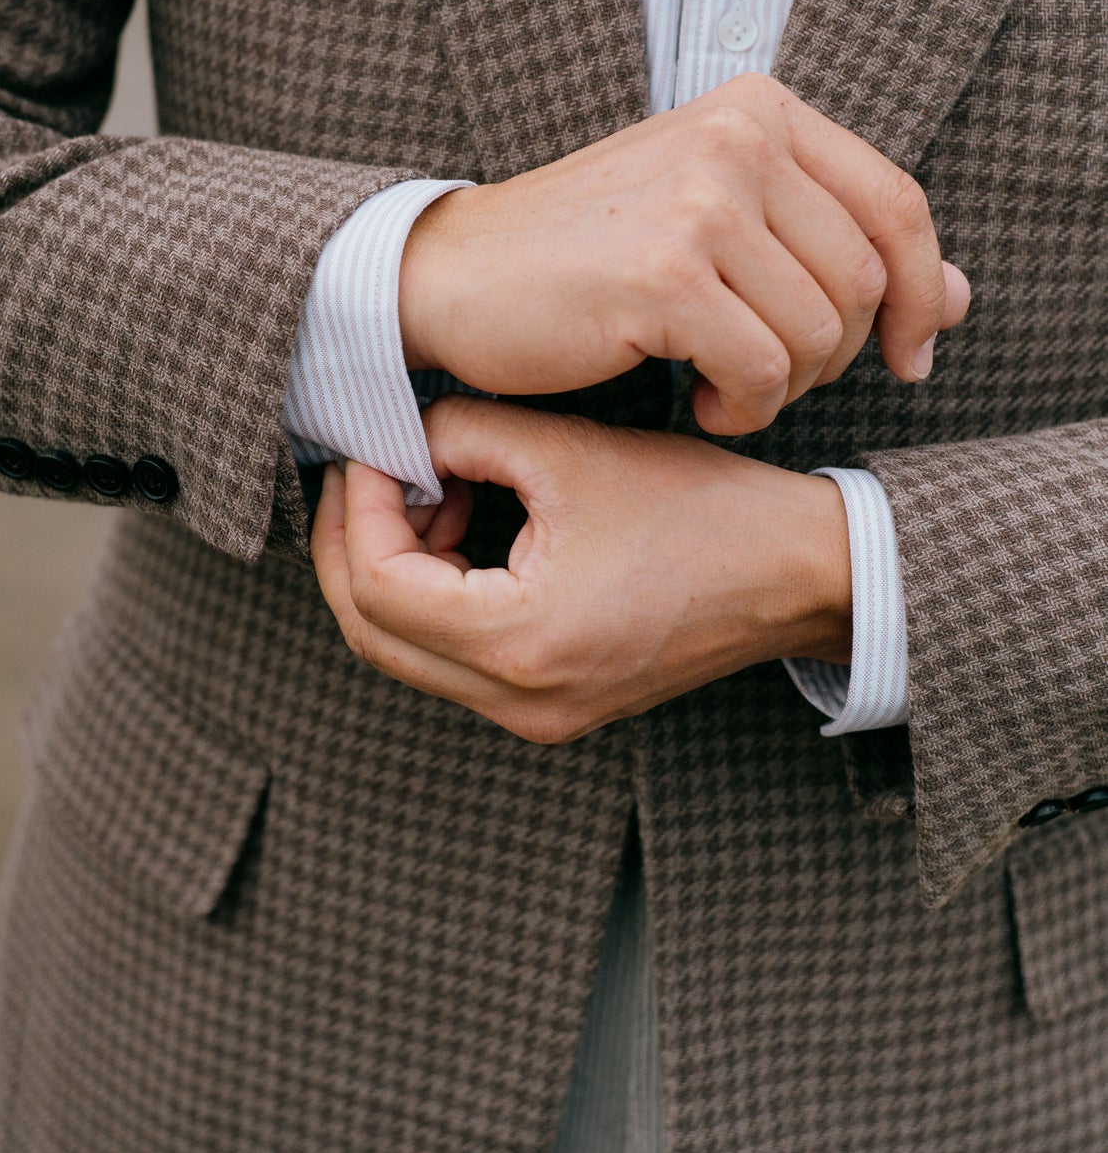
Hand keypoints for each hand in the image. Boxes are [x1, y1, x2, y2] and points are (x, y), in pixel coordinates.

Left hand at [312, 395, 852, 742]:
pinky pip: (454, 660)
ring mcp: (536, 716)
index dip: (359, 506)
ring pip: (405, 653)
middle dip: (351, 545)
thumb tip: (400, 436)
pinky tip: (466, 523)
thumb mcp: (570, 453)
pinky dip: (436, 594)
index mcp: (519, 643)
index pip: (378, 586)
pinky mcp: (553, 706)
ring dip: (392, 568)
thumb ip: (464, 436)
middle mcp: (519, 702)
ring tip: (431, 487)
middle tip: (362, 469)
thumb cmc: (700, 508)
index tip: (374, 446)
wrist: (802, 573)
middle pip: (373, 636)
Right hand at [399, 72, 970, 436]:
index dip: (926, 292)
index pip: (897, 205)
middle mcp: (736, 138)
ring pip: (821, 334)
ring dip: (785, 389)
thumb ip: (838, 249)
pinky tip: (701, 404)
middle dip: (838, 356)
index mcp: (758, 108)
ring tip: (727, 388)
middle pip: (867, 280)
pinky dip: (744, 409)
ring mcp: (699, 201)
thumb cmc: (588, 256)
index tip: (912, 355)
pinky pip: (763, 371)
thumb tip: (964, 299)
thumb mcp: (723, 226)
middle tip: (772, 378)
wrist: (453, 274)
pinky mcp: (663, 274)